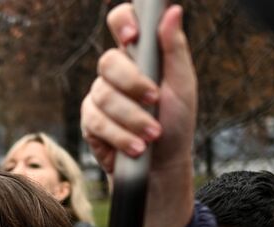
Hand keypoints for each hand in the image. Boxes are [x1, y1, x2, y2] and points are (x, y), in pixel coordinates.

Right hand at [81, 4, 195, 176]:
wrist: (162, 165)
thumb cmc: (176, 121)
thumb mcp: (183, 84)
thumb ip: (174, 48)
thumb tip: (172, 11)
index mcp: (139, 53)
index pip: (121, 21)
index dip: (122, 22)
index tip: (133, 37)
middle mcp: (115, 71)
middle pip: (108, 61)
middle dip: (133, 84)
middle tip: (155, 100)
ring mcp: (100, 95)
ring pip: (104, 95)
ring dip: (132, 118)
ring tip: (152, 135)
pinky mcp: (90, 121)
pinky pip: (97, 121)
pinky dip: (120, 136)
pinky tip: (136, 147)